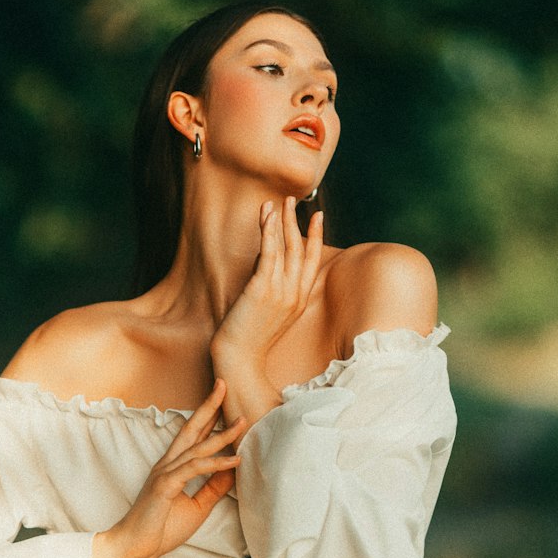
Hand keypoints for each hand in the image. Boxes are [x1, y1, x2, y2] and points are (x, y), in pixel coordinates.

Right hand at [91, 379, 245, 557]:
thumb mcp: (197, 506)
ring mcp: (165, 473)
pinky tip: (234, 460)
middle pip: (191, 429)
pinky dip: (216, 464)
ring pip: (197, 447)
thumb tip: (233, 470)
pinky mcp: (165, 486)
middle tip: (224, 385)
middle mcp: (168, 464)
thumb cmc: (160, 528)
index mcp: (172, 467)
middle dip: (209, 406)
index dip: (209, 416)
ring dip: (221, 434)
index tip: (225, 400)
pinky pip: (195, 470)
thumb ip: (213, 487)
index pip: (193, 436)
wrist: (135, 548)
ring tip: (242, 423)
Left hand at [211, 196, 323, 371]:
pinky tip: (267, 215)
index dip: (316, 236)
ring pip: (285, 247)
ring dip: (283, 220)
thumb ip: (274, 285)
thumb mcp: (270, 310)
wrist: (239, 358)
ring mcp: (280, 291)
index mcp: (299, 299)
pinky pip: (268, 253)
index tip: (318, 215)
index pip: (312, 260)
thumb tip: (267, 259)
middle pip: (299, 249)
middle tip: (292, 199)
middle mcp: (294, 293)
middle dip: (296, 221)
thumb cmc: (249, 337)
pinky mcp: (261, 289)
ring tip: (280, 201)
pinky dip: (269, 231)